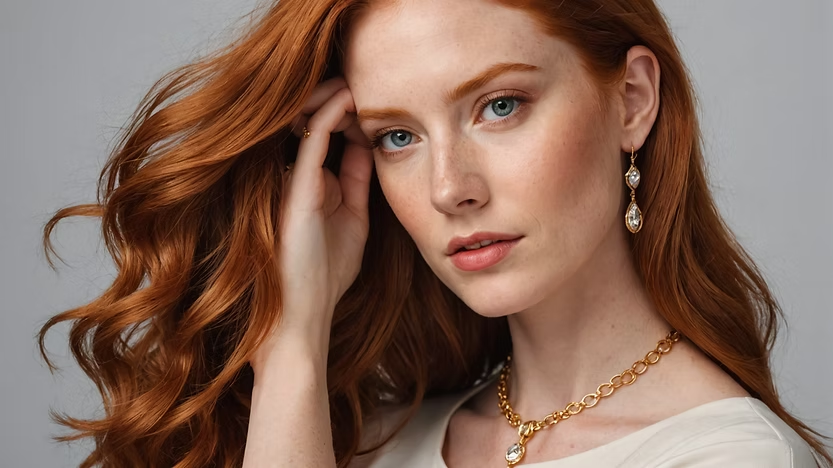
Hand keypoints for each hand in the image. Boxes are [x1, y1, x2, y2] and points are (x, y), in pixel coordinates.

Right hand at [252, 77, 373, 367]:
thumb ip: (358, 186)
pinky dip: (331, 113)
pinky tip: (350, 98)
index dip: (359, 117)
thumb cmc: (326, 276)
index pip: (337, 136)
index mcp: (316, 185)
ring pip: (313, 121)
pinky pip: (313, 138)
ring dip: (337, 99)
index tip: (384, 103)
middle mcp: (302, 175)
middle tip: (376, 88)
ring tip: (363, 85)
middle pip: (322, 122)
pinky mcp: (296, 187)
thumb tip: (370, 150)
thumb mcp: (354, 222)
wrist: (301, 315)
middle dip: (347, 102)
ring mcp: (296, 178)